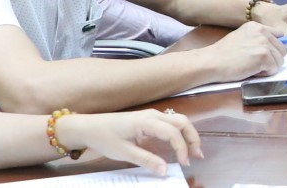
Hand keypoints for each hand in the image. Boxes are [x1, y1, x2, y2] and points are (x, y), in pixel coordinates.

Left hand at [54, 110, 201, 176]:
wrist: (89, 127)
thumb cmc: (105, 138)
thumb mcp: (124, 153)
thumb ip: (146, 160)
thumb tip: (165, 171)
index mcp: (147, 122)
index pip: (173, 132)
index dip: (182, 148)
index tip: (184, 163)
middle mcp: (153, 115)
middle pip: (182, 122)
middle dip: (192, 138)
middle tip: (197, 156)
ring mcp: (152, 115)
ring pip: (179, 120)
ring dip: (188, 134)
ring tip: (193, 151)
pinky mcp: (149, 119)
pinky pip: (170, 123)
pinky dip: (180, 133)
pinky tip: (179, 145)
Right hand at [205, 21, 284, 79]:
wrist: (212, 62)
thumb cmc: (223, 54)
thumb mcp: (242, 37)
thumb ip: (257, 39)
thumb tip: (272, 48)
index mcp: (257, 26)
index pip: (278, 36)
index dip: (273, 48)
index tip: (265, 55)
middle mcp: (263, 32)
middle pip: (282, 49)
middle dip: (272, 59)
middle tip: (255, 63)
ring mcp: (264, 44)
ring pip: (279, 60)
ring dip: (268, 67)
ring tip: (252, 67)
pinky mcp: (264, 56)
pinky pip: (274, 69)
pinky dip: (265, 73)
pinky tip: (252, 71)